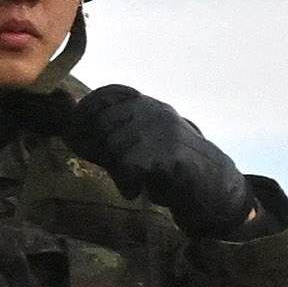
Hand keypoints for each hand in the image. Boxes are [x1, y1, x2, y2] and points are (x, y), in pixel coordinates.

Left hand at [74, 86, 252, 235]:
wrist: (215, 187)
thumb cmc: (172, 170)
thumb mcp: (142, 145)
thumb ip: (113, 137)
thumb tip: (72, 131)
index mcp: (148, 105)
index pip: (108, 94)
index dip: (86, 112)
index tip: (76, 137)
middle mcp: (156, 110)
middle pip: (105, 124)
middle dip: (100, 151)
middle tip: (114, 171)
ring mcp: (164, 129)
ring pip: (115, 146)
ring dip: (117, 172)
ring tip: (131, 184)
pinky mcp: (172, 151)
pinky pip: (131, 165)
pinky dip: (128, 183)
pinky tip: (136, 192)